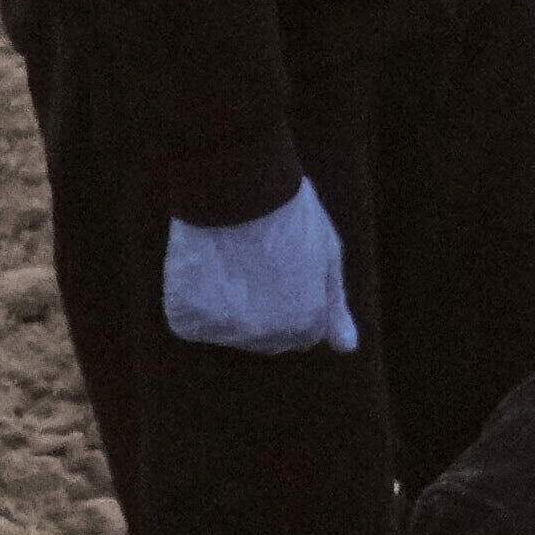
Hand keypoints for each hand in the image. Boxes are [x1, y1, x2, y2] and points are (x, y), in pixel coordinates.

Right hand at [160, 183, 356, 358]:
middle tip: (255, 259)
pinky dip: (190, 296)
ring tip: (229, 258)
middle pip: (263, 337)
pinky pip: (188, 318)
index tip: (286, 264)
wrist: (237, 185)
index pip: (299, 334)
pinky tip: (202, 264)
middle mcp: (267, 339)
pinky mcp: (187, 319)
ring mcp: (226, 331)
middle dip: (261, 306)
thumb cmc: (287, 214)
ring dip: (224, 301)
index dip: (292, 295)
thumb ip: (334, 308)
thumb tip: (347, 350)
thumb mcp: (326, 257)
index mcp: (305, 326)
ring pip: (225, 327)